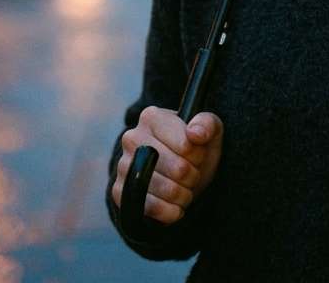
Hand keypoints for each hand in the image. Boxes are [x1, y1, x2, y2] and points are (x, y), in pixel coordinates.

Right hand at [112, 106, 223, 224]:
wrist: (177, 174)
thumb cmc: (194, 147)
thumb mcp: (209, 130)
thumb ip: (207, 124)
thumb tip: (195, 134)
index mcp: (152, 117)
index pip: (186, 144)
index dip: (198, 155)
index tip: (197, 154)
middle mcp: (132, 137)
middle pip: (178, 169)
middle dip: (192, 176)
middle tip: (191, 174)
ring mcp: (123, 165)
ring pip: (166, 190)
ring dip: (184, 195)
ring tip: (185, 188)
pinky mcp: (119, 191)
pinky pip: (149, 207)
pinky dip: (169, 211)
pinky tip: (176, 206)